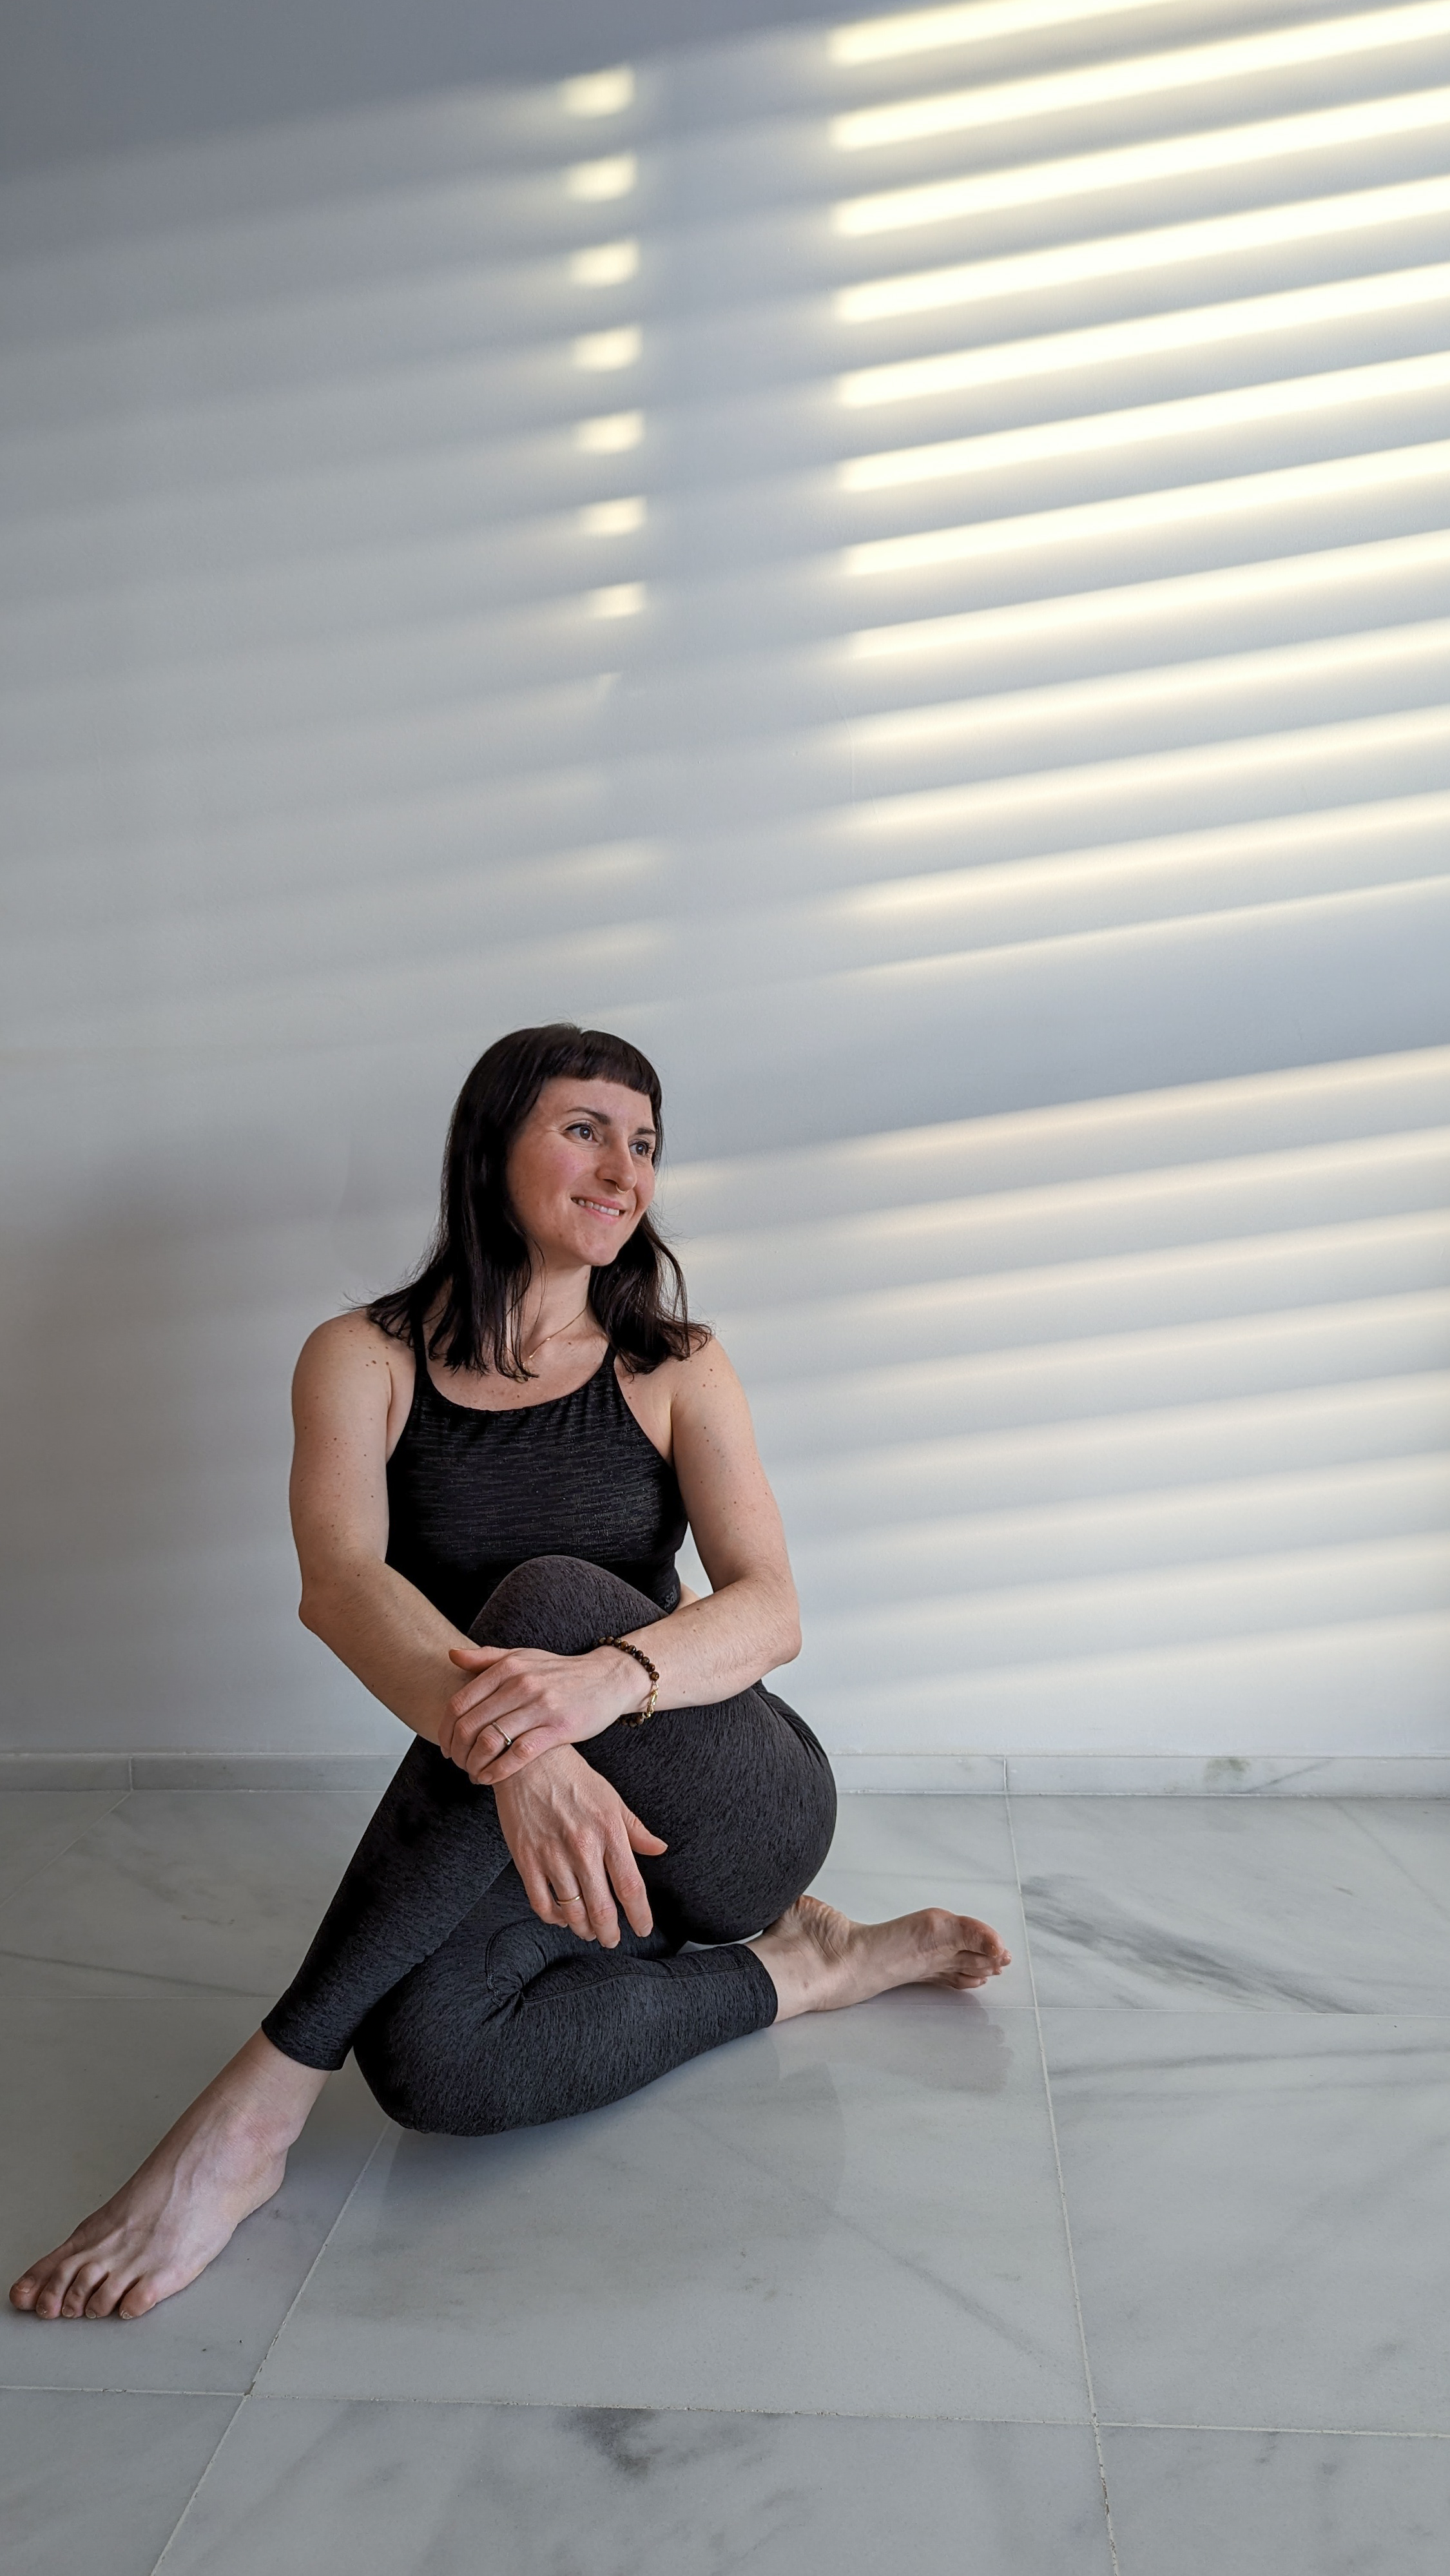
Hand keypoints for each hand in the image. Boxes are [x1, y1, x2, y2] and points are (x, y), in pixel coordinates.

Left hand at [441, 1641, 642, 1785]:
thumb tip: (451, 1654)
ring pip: (490, 1740)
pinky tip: (490, 1778)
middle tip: (457, 1763)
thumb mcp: (523, 1656)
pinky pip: (518, 1754)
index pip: (459, 1702)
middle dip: (457, 1751)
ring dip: (474, 1763)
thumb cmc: (560, 1672)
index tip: (446, 1746)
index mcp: (508, 1667)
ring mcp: (540, 1706)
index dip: (445, 1729)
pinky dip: (497, 1771)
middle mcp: (521, 1684)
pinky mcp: (558, 1728)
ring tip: (473, 1772)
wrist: (607, 1679)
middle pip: (470, 1724)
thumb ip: (486, 1657)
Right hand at [492, 1747, 666, 1945]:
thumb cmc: (574, 1778)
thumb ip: (635, 1829)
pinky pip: (542, 1903)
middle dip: (609, 1933)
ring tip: (589, 1931)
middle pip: (602, 1908)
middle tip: (612, 1940)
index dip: (639, 1915)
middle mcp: (582, 1847)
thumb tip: (660, 1849)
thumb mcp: (611, 1799)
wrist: (528, 1760)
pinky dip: (554, 1918)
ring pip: (572, 1911)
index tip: (643, 1929)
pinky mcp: (525, 1859)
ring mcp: (552, 1855)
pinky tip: (562, 1917)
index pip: (630, 1887)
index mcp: (609, 1831)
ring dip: (583, 1929)